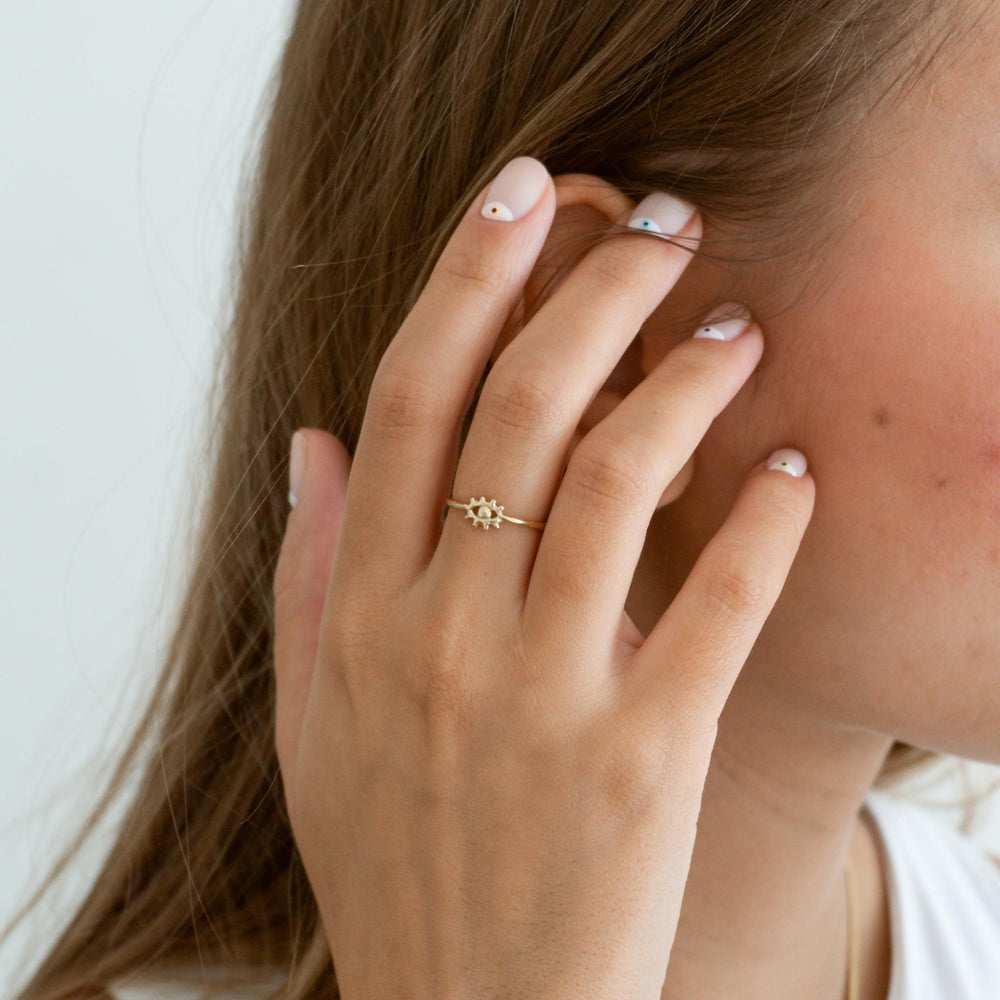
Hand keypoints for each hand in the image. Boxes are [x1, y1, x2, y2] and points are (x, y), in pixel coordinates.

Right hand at [272, 156, 814, 999]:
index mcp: (360, 615)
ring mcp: (542, 700)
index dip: (465, 280)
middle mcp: (440, 637)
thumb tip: (313, 443)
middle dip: (594, 289)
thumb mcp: (308, 719)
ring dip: (685, 384)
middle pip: (517, 408)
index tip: (523, 195)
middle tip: (660, 223)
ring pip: (614, 483)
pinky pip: (716, 612)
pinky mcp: (641, 763)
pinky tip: (792, 473)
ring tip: (736, 329)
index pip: (408, 401)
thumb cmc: (392, 857)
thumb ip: (304, 574)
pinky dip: (763, 526)